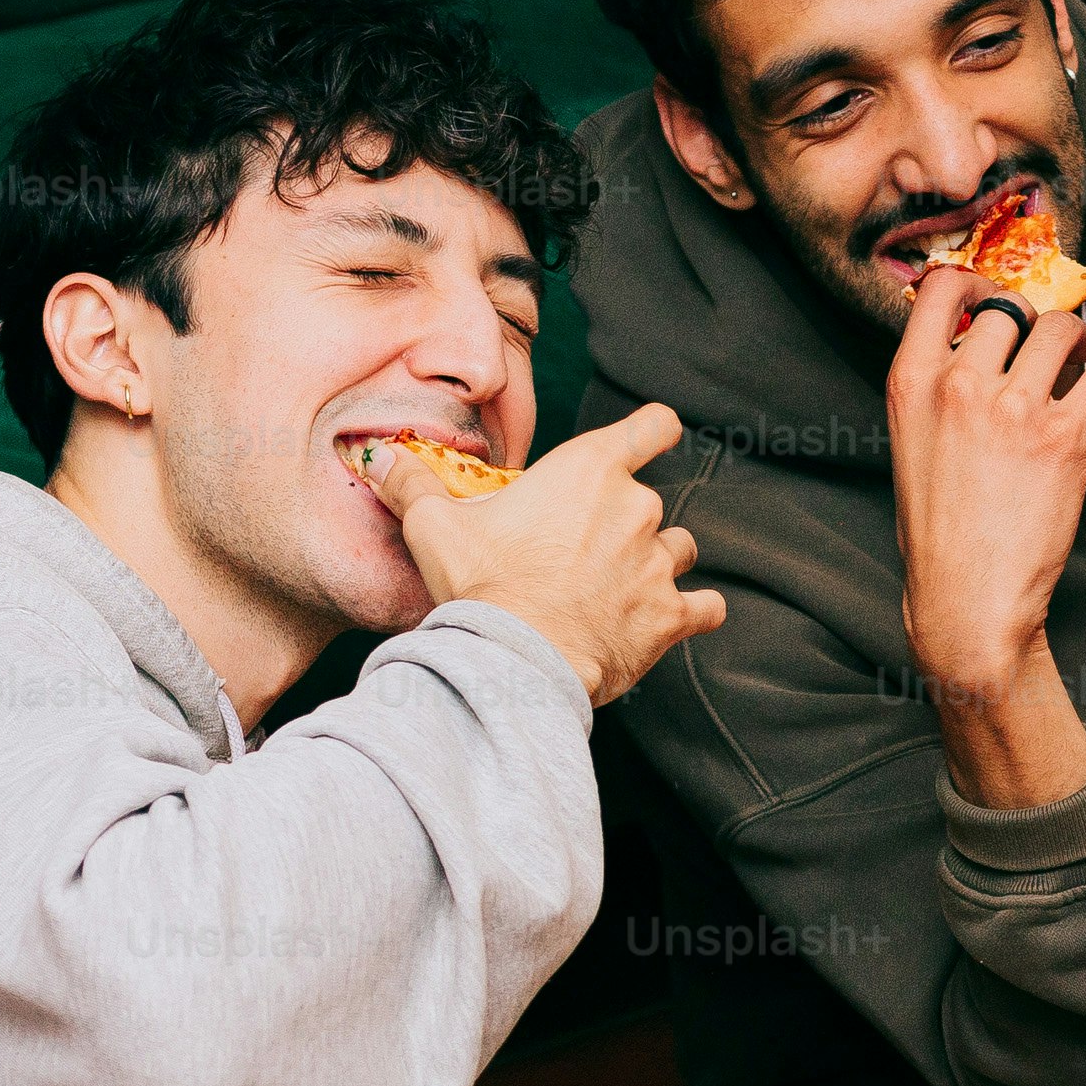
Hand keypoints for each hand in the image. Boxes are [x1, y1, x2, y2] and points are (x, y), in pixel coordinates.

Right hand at [388, 402, 714, 706]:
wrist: (516, 658)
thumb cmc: (481, 585)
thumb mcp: (434, 526)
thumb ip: (413, 485)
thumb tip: (381, 459)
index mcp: (590, 470)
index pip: (650, 427)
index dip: (654, 431)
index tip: (655, 436)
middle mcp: (637, 509)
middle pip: (648, 502)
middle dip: (621, 524)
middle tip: (578, 555)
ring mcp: (659, 563)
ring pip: (677, 550)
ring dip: (655, 564)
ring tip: (616, 588)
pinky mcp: (671, 616)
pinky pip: (704, 606)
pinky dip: (692, 611)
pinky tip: (670, 621)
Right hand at [887, 256, 1085, 707]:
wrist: (968, 598)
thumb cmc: (940, 531)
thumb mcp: (912, 443)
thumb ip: (937, 387)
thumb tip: (983, 343)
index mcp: (912, 384)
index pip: (940, 290)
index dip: (973, 279)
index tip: (992, 290)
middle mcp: (960, 386)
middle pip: (1009, 308)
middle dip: (1031, 316)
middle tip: (1044, 337)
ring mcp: (1015, 409)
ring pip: (1058, 329)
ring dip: (1074, 334)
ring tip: (1079, 352)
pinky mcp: (1065, 437)